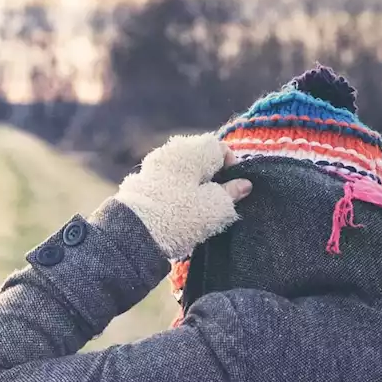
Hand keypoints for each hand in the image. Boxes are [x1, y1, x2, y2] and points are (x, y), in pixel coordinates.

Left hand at [115, 134, 252, 259]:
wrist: (135, 232)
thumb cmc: (183, 215)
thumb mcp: (217, 206)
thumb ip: (233, 192)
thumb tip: (245, 184)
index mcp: (194, 148)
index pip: (221, 149)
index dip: (232, 168)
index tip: (234, 190)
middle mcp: (172, 149)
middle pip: (200, 159)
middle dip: (211, 178)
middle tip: (218, 203)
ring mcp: (153, 164)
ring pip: (182, 172)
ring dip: (192, 186)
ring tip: (197, 211)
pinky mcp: (139, 182)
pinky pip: (165, 183)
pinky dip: (174, 193)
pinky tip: (176, 213)